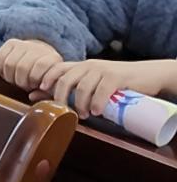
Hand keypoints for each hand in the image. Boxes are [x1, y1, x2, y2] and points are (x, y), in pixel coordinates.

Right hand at [0, 38, 65, 90]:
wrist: (41, 58)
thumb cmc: (47, 78)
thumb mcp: (53, 87)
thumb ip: (45, 94)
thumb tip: (31, 96)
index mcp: (52, 58)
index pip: (41, 64)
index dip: (37, 77)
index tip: (40, 87)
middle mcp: (37, 48)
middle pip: (22, 66)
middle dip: (22, 81)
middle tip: (26, 86)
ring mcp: (24, 44)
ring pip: (9, 64)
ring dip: (11, 77)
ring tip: (17, 81)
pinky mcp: (11, 43)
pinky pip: (0, 58)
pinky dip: (1, 70)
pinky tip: (8, 74)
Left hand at [34, 58, 176, 118]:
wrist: (147, 74)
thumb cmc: (115, 82)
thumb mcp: (91, 82)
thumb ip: (68, 87)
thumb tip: (34, 94)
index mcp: (79, 66)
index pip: (55, 68)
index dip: (44, 80)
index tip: (37, 93)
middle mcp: (88, 65)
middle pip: (65, 80)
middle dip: (61, 98)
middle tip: (65, 112)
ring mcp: (102, 70)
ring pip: (82, 87)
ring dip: (81, 104)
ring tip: (85, 115)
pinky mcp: (116, 77)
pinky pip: (102, 90)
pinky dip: (97, 102)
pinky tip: (97, 112)